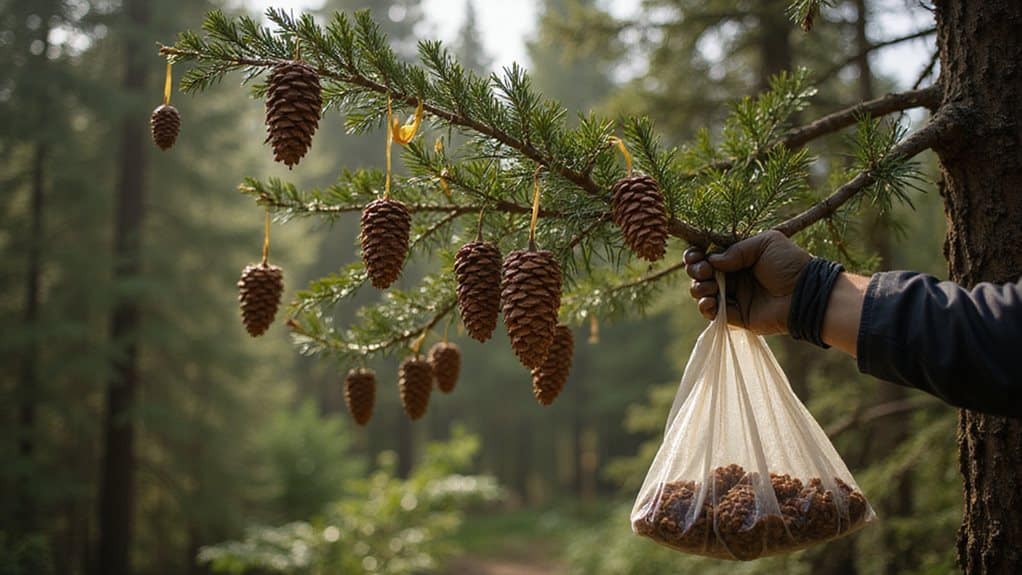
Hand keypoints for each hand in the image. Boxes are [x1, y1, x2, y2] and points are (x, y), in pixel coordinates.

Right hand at [684, 230, 810, 334]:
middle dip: (696, 270)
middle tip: (704, 271)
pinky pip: (712, 313)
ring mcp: (734, 297)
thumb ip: (736, 249)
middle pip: (701, 273)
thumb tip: (712, 260)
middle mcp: (733, 277)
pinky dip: (706, 307)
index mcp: (738, 258)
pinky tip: (710, 301)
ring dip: (699, 288)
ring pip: (702, 292)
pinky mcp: (736, 316)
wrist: (805, 293)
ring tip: (709, 286)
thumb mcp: (765, 243)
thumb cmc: (789, 264)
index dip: (697, 255)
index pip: (709, 254)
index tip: (695, 255)